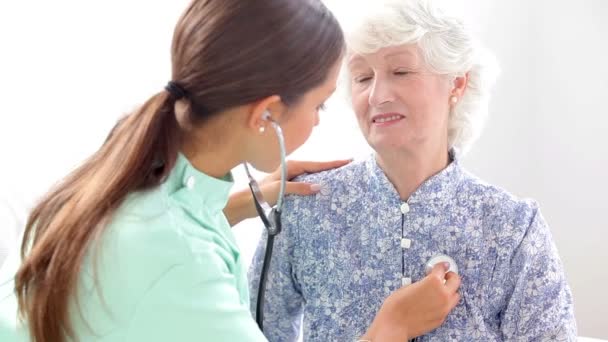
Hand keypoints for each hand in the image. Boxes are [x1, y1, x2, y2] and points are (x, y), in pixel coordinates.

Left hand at [224, 159, 350, 225]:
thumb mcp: (281, 190)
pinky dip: (317, 185)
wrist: (247, 203)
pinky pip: (308, 184)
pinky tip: (325, 189)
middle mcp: (292, 169)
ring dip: (326, 176)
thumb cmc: (261, 194)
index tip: (348, 161)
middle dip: (332, 168)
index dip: (332, 163)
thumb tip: (320, 187)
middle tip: (349, 168)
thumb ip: (300, 188)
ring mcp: (291, 178)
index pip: (316, 164)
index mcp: (291, 166)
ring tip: (342, 178)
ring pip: (313, 176)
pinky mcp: (290, 186)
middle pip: (317, 168)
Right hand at [362, 263, 460, 340]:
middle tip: (445, 275)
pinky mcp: (441, 318)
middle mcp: (442, 294)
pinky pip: (448, 307)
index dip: (441, 265)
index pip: (442, 269)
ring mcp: (444, 308)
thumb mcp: (408, 286)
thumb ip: (423, 282)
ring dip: (450, 291)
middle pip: (455, 281)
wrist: (395, 324)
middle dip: (450, 276)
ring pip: (455, 295)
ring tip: (441, 290)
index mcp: (433, 282)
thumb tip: (427, 283)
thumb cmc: (397, 305)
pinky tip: (434, 302)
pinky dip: (444, 303)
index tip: (442, 265)